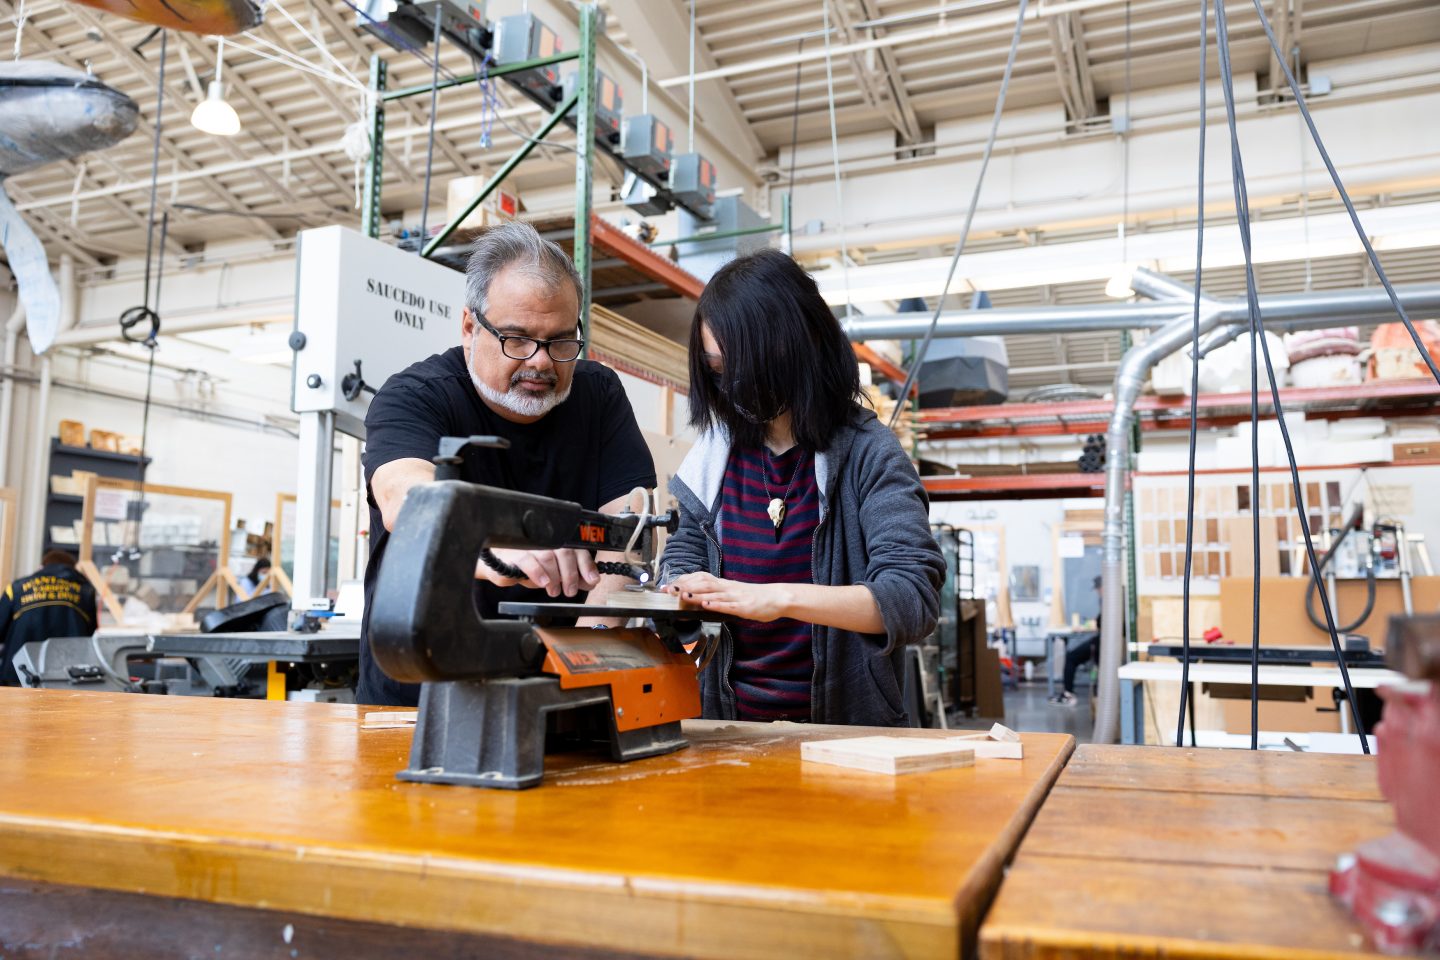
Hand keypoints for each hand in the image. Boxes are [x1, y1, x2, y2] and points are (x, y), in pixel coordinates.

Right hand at [477, 548, 600, 597]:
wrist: (502, 563)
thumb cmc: (532, 565)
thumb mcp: (556, 573)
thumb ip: (575, 576)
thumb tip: (591, 582)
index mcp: (560, 542)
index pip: (578, 550)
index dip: (587, 566)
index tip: (592, 580)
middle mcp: (547, 540)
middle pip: (565, 552)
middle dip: (570, 574)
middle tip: (570, 591)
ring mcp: (530, 544)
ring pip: (548, 556)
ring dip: (554, 577)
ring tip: (553, 590)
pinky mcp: (514, 553)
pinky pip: (528, 560)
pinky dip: (538, 573)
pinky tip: (542, 582)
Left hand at [665, 573, 790, 621]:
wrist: (777, 597)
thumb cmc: (755, 597)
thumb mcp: (733, 592)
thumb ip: (718, 594)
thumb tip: (700, 597)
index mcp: (724, 584)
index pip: (700, 579)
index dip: (684, 581)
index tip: (668, 584)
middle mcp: (727, 588)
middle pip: (703, 584)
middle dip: (684, 587)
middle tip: (667, 589)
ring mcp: (735, 597)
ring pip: (713, 594)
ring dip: (696, 595)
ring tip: (681, 596)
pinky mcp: (744, 607)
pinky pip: (728, 606)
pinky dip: (716, 605)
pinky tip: (706, 605)